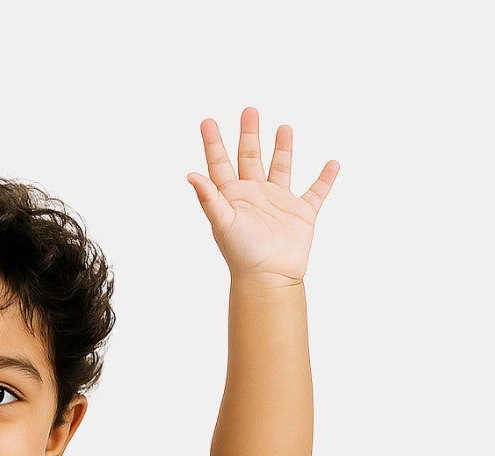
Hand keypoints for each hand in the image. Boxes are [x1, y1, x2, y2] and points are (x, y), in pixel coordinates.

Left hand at [188, 108, 337, 283]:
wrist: (268, 278)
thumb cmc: (242, 253)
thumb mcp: (222, 221)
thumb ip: (209, 197)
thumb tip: (190, 175)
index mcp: (233, 197)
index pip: (220, 164)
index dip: (213, 143)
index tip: (207, 121)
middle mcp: (255, 196)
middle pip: (250, 157)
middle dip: (249, 135)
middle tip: (249, 111)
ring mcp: (279, 203)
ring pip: (281, 168)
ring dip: (283, 148)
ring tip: (284, 127)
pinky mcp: (301, 214)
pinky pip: (316, 191)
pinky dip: (325, 178)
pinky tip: (332, 164)